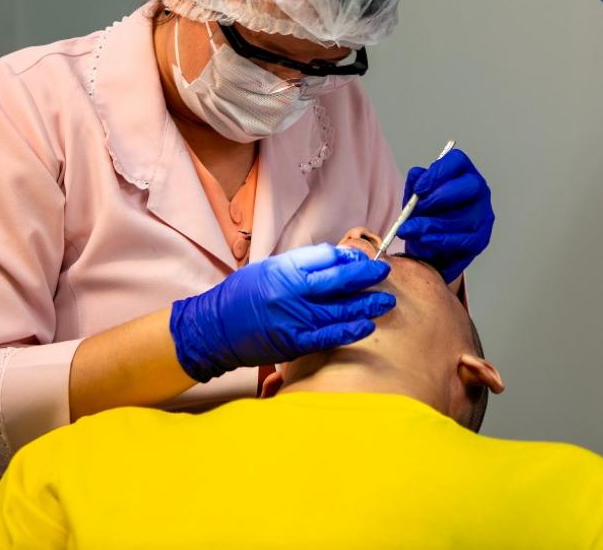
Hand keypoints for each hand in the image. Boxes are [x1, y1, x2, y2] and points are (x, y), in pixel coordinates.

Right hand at [169, 244, 393, 382]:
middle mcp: (292, 294)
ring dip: (367, 305)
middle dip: (366, 277)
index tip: (366, 260)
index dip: (352, 259)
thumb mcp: (271, 267)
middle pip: (339, 283)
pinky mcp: (294, 344)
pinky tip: (367, 326)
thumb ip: (304, 263)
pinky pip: (328, 337)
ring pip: (340, 311)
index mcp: (285, 271)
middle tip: (385, 273)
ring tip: (386, 301)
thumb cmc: (244, 294)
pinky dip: (350, 331)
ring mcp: (294, 321)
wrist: (216, 328)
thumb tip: (340, 258)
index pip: (328, 260)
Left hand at [397, 148, 494, 282]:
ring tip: (410, 229)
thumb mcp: (415, 197)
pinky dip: (441, 241)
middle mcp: (478, 189)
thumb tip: (416, 175)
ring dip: (433, 224)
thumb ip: (415, 184)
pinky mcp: (481, 238)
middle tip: (418, 208)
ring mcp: (483, 214)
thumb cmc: (425, 214)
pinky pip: (464, 240)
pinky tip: (424, 240)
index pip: (457, 161)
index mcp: (461, 171)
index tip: (418, 189)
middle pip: (470, 186)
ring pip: (465, 217)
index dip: (438, 173)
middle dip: (441, 197)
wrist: (428, 246)